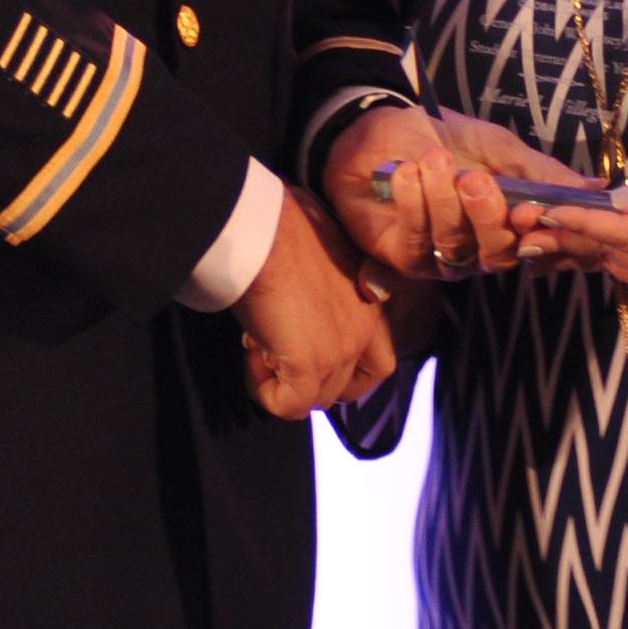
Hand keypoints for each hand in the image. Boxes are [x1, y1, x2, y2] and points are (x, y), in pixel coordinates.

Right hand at [235, 193, 398, 416]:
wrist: (263, 228)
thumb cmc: (282, 222)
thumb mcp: (322, 245)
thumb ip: (328, 276)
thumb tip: (302, 281)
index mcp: (372, 299)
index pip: (378, 359)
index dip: (344, 367)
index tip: (308, 349)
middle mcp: (365, 329)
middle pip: (349, 387)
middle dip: (314, 381)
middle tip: (280, 354)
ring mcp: (341, 349)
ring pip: (317, 399)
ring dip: (283, 381)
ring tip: (257, 343)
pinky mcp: (310, 365)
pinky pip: (291, 406)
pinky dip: (266, 392)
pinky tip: (250, 355)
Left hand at [318, 105, 583, 290]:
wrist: (379, 128)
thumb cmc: (441, 138)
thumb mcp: (497, 146)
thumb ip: (541, 172)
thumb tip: (599, 187)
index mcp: (509, 224)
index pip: (539, 241)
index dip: (540, 228)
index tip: (532, 205)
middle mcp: (480, 248)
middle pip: (500, 254)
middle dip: (488, 216)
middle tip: (473, 178)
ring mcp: (442, 257)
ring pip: (458, 247)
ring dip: (445, 202)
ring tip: (434, 161)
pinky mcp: (403, 258)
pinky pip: (418, 243)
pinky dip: (415, 205)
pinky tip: (407, 174)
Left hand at [510, 162, 627, 300]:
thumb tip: (617, 197)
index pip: (621, 233)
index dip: (581, 220)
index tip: (547, 208)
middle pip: (611, 255)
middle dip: (567, 239)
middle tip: (525, 226)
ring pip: (617, 267)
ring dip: (581, 251)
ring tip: (538, 236)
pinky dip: (606, 257)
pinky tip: (579, 245)